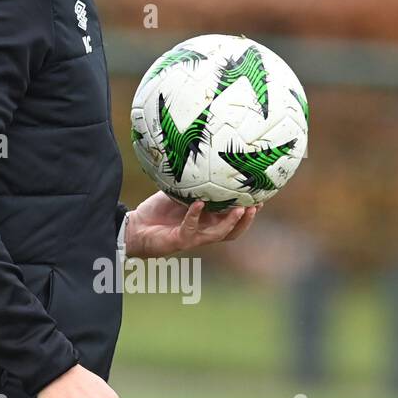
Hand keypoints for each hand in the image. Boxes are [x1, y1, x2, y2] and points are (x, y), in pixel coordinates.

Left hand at [125, 192, 258, 257]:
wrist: (135, 227)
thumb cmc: (157, 210)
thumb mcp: (176, 193)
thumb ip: (189, 182)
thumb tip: (199, 157)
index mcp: (207, 221)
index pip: (234, 219)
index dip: (249, 211)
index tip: (261, 196)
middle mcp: (205, 231)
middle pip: (233, 231)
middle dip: (247, 220)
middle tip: (257, 205)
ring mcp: (194, 237)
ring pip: (220, 233)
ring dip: (231, 221)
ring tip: (241, 208)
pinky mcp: (180, 239)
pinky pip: (191, 227)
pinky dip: (196, 215)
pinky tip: (199, 204)